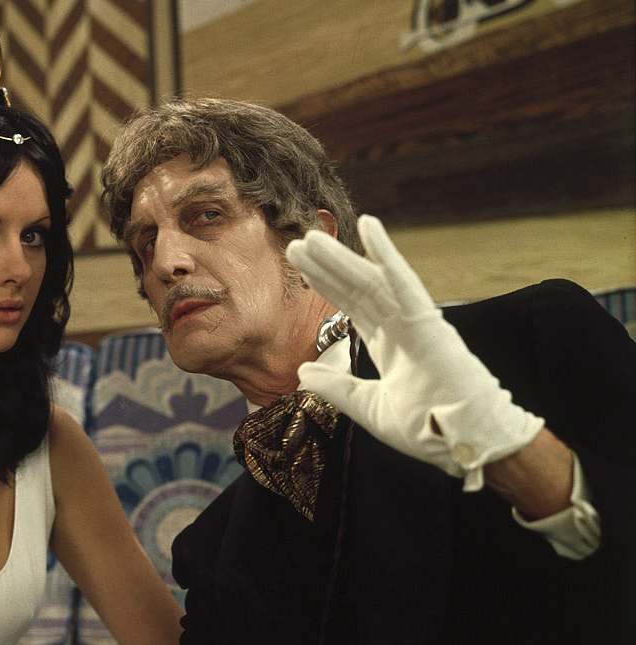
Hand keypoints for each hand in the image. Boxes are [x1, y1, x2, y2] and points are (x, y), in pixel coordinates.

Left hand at [285, 215, 544, 490]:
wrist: (463, 442)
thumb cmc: (427, 427)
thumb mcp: (368, 407)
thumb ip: (336, 388)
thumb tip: (302, 373)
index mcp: (387, 343)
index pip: (350, 304)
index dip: (326, 283)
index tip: (300, 265)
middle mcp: (398, 325)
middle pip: (355, 287)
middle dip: (326, 266)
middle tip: (297, 243)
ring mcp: (413, 320)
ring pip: (371, 279)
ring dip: (342, 257)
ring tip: (312, 238)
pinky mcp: (428, 320)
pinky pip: (404, 281)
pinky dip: (386, 253)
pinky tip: (369, 226)